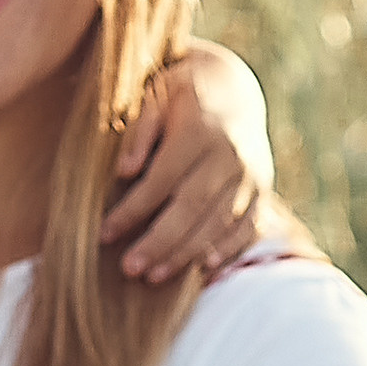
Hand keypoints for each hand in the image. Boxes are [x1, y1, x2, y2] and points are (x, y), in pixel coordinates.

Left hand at [100, 47, 264, 283]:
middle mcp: (230, 154)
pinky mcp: (262, 191)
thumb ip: (141, 130)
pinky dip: (227, 251)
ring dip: (186, 253)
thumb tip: (125, 171)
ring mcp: (251, 175)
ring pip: (219, 222)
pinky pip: (247, 227)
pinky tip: (202, 271)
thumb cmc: (180, 97)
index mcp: (200, 129)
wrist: (233, 89)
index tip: (104, 234)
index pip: (162, 179)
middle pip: (192, 206)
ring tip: (153, 277)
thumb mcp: (156, 95)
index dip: (133, 210)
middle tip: (129, 268)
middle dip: (159, 241)